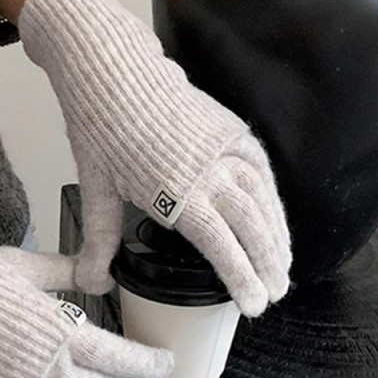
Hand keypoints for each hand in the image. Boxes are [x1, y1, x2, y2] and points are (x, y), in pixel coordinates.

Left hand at [18, 0, 291, 316]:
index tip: (255, 306)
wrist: (115, 71)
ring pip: (264, 200)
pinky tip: (277, 217)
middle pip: (252, 227)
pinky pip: (262, 170)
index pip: (220, 247)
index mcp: (176, 193)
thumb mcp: (97, 190)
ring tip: (284, 266)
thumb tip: (93, 284)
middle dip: (268, 265)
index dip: (242, 279)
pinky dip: (274, 198)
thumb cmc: (102, 130)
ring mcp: (225, 148)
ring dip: (278, 235)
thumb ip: (100, 240)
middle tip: (276, 294)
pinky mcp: (231, 129)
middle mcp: (210, 173)